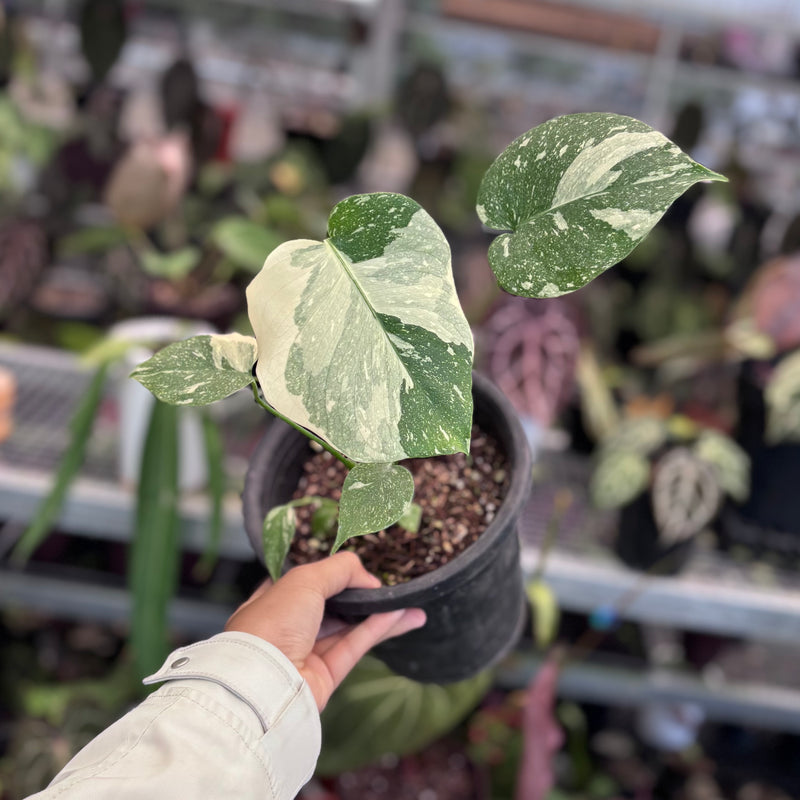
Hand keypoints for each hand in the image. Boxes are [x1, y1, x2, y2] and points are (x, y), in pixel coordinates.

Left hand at [225, 552, 425, 709]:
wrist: (263, 683)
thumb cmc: (275, 621)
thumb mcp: (305, 580)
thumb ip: (340, 570)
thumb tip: (368, 577)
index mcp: (271, 601)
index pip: (305, 582)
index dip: (332, 574)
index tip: (358, 568)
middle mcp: (287, 627)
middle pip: (331, 605)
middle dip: (360, 595)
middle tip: (390, 585)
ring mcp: (306, 652)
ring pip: (348, 627)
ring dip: (380, 614)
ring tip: (411, 602)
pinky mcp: (325, 676)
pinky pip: (355, 646)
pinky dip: (377, 629)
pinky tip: (401, 616)